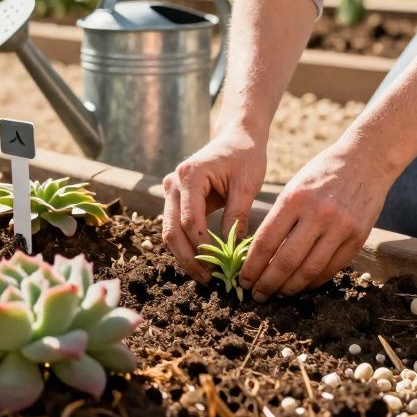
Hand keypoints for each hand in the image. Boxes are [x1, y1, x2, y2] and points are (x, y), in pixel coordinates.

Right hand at [161, 127, 266, 283]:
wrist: (237, 136)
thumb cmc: (245, 156)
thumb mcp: (247, 185)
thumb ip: (237, 217)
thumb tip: (233, 252)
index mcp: (190, 175)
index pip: (191, 221)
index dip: (204, 248)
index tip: (221, 267)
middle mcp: (173, 182)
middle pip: (172, 230)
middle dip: (189, 258)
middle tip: (208, 279)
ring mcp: (170, 190)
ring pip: (170, 232)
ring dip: (185, 256)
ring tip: (205, 276)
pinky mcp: (175, 198)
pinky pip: (176, 226)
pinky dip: (187, 245)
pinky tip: (203, 262)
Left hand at [239, 143, 391, 300]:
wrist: (366, 160)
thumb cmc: (323, 173)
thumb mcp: (295, 186)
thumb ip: (280, 218)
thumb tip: (260, 255)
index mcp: (294, 199)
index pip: (266, 241)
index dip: (252, 266)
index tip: (243, 280)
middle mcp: (317, 214)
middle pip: (286, 261)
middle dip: (267, 283)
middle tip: (257, 295)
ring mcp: (340, 227)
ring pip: (309, 271)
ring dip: (290, 288)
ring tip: (277, 294)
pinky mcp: (358, 238)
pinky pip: (331, 269)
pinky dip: (313, 282)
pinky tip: (301, 286)